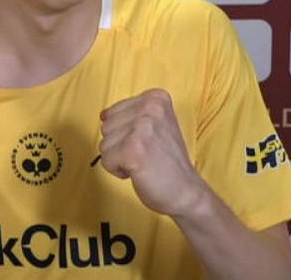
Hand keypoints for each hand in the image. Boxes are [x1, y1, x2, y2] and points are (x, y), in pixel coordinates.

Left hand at [99, 89, 208, 217]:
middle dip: (120, 145)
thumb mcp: (155, 126)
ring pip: (104, 143)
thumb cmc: (167, 162)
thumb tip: (104, 114)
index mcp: (156, 98)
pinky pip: (106, 160)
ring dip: (119, 158)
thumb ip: (131, 116)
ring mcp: (142, 127)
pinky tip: (139, 170)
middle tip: (146, 154)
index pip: (112, 112)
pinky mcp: (133, 148)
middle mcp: (150, 107)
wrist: (186, 191)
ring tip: (144, 162)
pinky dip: (118, 170)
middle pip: (106, 127)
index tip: (148, 142)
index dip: (125, 134)